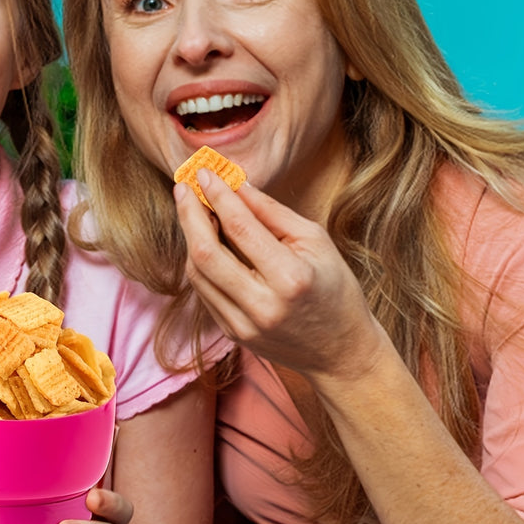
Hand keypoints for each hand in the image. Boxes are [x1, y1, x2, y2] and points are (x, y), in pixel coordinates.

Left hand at [174, 172, 385, 382]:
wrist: (340, 351)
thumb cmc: (334, 289)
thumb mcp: (315, 242)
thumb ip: (272, 213)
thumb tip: (235, 184)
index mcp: (290, 278)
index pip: (241, 228)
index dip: (218, 196)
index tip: (204, 172)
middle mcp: (262, 305)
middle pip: (206, 253)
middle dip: (189, 214)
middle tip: (183, 186)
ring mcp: (243, 324)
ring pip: (198, 273)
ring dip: (189, 236)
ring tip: (192, 209)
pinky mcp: (232, 333)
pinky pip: (203, 291)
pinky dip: (198, 261)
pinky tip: (202, 240)